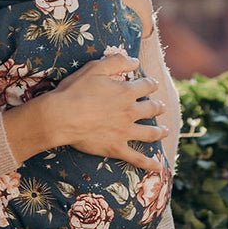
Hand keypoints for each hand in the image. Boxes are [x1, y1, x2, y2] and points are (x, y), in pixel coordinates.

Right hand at [11, 52, 169, 172]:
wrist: (61, 116)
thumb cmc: (75, 90)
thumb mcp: (95, 67)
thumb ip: (117, 61)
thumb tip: (135, 60)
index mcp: (126, 92)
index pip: (146, 86)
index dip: (151, 84)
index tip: (153, 84)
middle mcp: (130, 111)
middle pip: (152, 109)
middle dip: (158, 107)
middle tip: (162, 106)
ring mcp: (125, 131)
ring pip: (150, 132)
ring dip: (160, 132)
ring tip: (166, 131)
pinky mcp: (117, 148)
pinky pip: (137, 158)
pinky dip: (149, 163)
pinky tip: (158, 167)